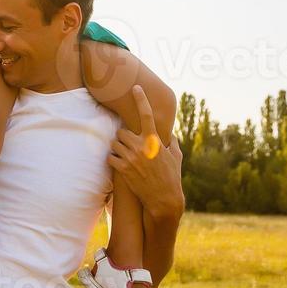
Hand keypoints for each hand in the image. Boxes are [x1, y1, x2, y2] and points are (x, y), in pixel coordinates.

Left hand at [107, 85, 184, 222]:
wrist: (164, 199)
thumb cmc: (172, 178)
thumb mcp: (176, 158)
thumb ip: (174, 144)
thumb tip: (173, 136)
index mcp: (154, 141)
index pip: (146, 115)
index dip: (141, 99)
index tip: (136, 88)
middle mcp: (141, 146)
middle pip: (121, 132)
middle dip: (123, 138)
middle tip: (127, 146)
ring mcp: (131, 157)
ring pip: (114, 143)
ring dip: (117, 148)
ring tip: (124, 156)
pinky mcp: (123, 169)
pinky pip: (110, 158)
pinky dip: (112, 160)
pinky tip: (118, 165)